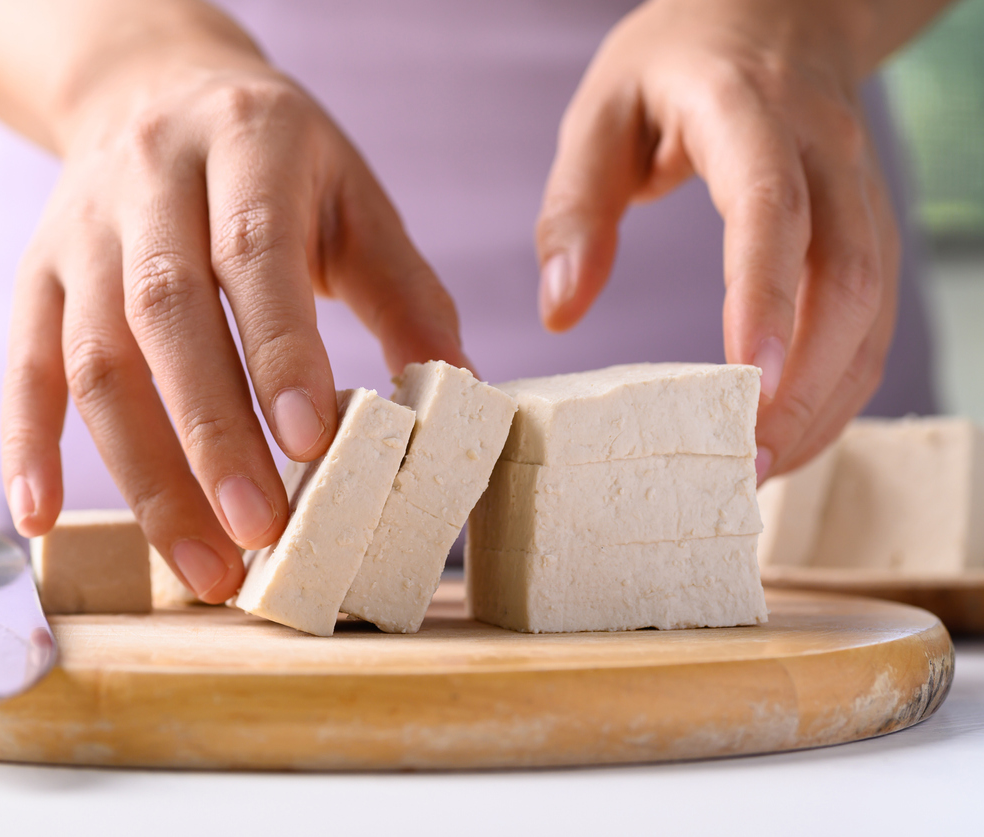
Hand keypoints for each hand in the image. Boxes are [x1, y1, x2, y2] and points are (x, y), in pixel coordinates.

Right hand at [0, 11, 466, 601]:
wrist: (153, 88)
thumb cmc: (273, 159)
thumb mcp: (351, 196)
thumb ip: (404, 290)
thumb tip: (459, 394)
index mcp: (246, 145)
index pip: (254, 253)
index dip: (279, 350)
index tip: (311, 445)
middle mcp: (150, 181)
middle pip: (164, 316)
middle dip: (211, 435)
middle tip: (260, 533)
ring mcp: (79, 231)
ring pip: (93, 357)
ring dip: (144, 471)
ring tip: (200, 562)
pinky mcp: (37, 274)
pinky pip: (22, 363)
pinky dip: (26, 445)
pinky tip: (43, 520)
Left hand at [535, 0, 945, 480]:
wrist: (774, 10)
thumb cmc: (674, 63)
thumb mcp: (600, 109)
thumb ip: (575, 207)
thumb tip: (562, 314)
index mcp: (747, 114)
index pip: (772, 208)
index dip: (765, 297)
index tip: (748, 382)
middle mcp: (822, 154)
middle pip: (845, 276)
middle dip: (805, 383)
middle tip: (746, 463)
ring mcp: (858, 190)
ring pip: (873, 308)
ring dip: (828, 400)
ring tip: (765, 470)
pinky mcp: (865, 226)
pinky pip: (872, 317)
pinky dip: (839, 384)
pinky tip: (793, 432)